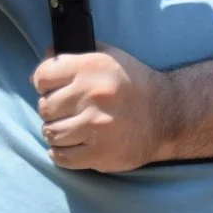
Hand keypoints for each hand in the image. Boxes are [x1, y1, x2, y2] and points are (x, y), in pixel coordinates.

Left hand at [34, 46, 168, 171]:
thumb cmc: (136, 85)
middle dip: (53, 111)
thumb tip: (43, 61)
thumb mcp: (110, 58)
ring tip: (74, 129)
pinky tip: (75, 144)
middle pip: (44, 107)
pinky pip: (61, 156)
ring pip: (51, 133)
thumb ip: (76, 56)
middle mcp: (93, 95)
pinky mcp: (98, 153)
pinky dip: (63, 153)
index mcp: (93, 67)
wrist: (169, 115)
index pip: (42, 76)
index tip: (55, 89)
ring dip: (59, 133)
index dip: (45, 84)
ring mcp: (95, 126)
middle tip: (70, 111)